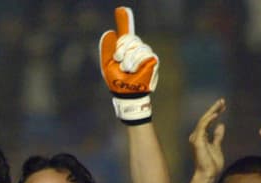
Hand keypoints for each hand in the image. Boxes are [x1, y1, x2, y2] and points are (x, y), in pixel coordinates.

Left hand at [99, 7, 158, 123]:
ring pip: (137, 46)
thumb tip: (110, 32)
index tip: (121, 10)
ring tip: (127, 70)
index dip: (124, 20)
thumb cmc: (117, 82)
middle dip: (122, 48)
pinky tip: (135, 70)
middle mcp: (136, 49)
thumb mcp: (107, 64)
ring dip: (128, 59)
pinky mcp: (152, 60)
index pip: (126, 32)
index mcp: (125, 49)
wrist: (125, 94)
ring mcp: (145, 54)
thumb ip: (108, 48)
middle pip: (130, 38)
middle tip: (119, 60)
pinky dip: (136, 62)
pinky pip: (143, 53)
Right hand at [188, 98, 226, 181]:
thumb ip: (217, 136)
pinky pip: (203, 127)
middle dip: (214, 109)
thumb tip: (221, 125)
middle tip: (222, 101)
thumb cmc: (212, 164)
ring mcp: (196, 138)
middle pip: (205, 118)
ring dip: (212, 111)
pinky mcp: (197, 141)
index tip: (223, 106)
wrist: (208, 174)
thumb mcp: (217, 147)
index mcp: (201, 137)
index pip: (208, 121)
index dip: (215, 112)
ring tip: (220, 104)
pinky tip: (216, 114)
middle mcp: (197, 136)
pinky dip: (209, 120)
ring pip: (204, 120)